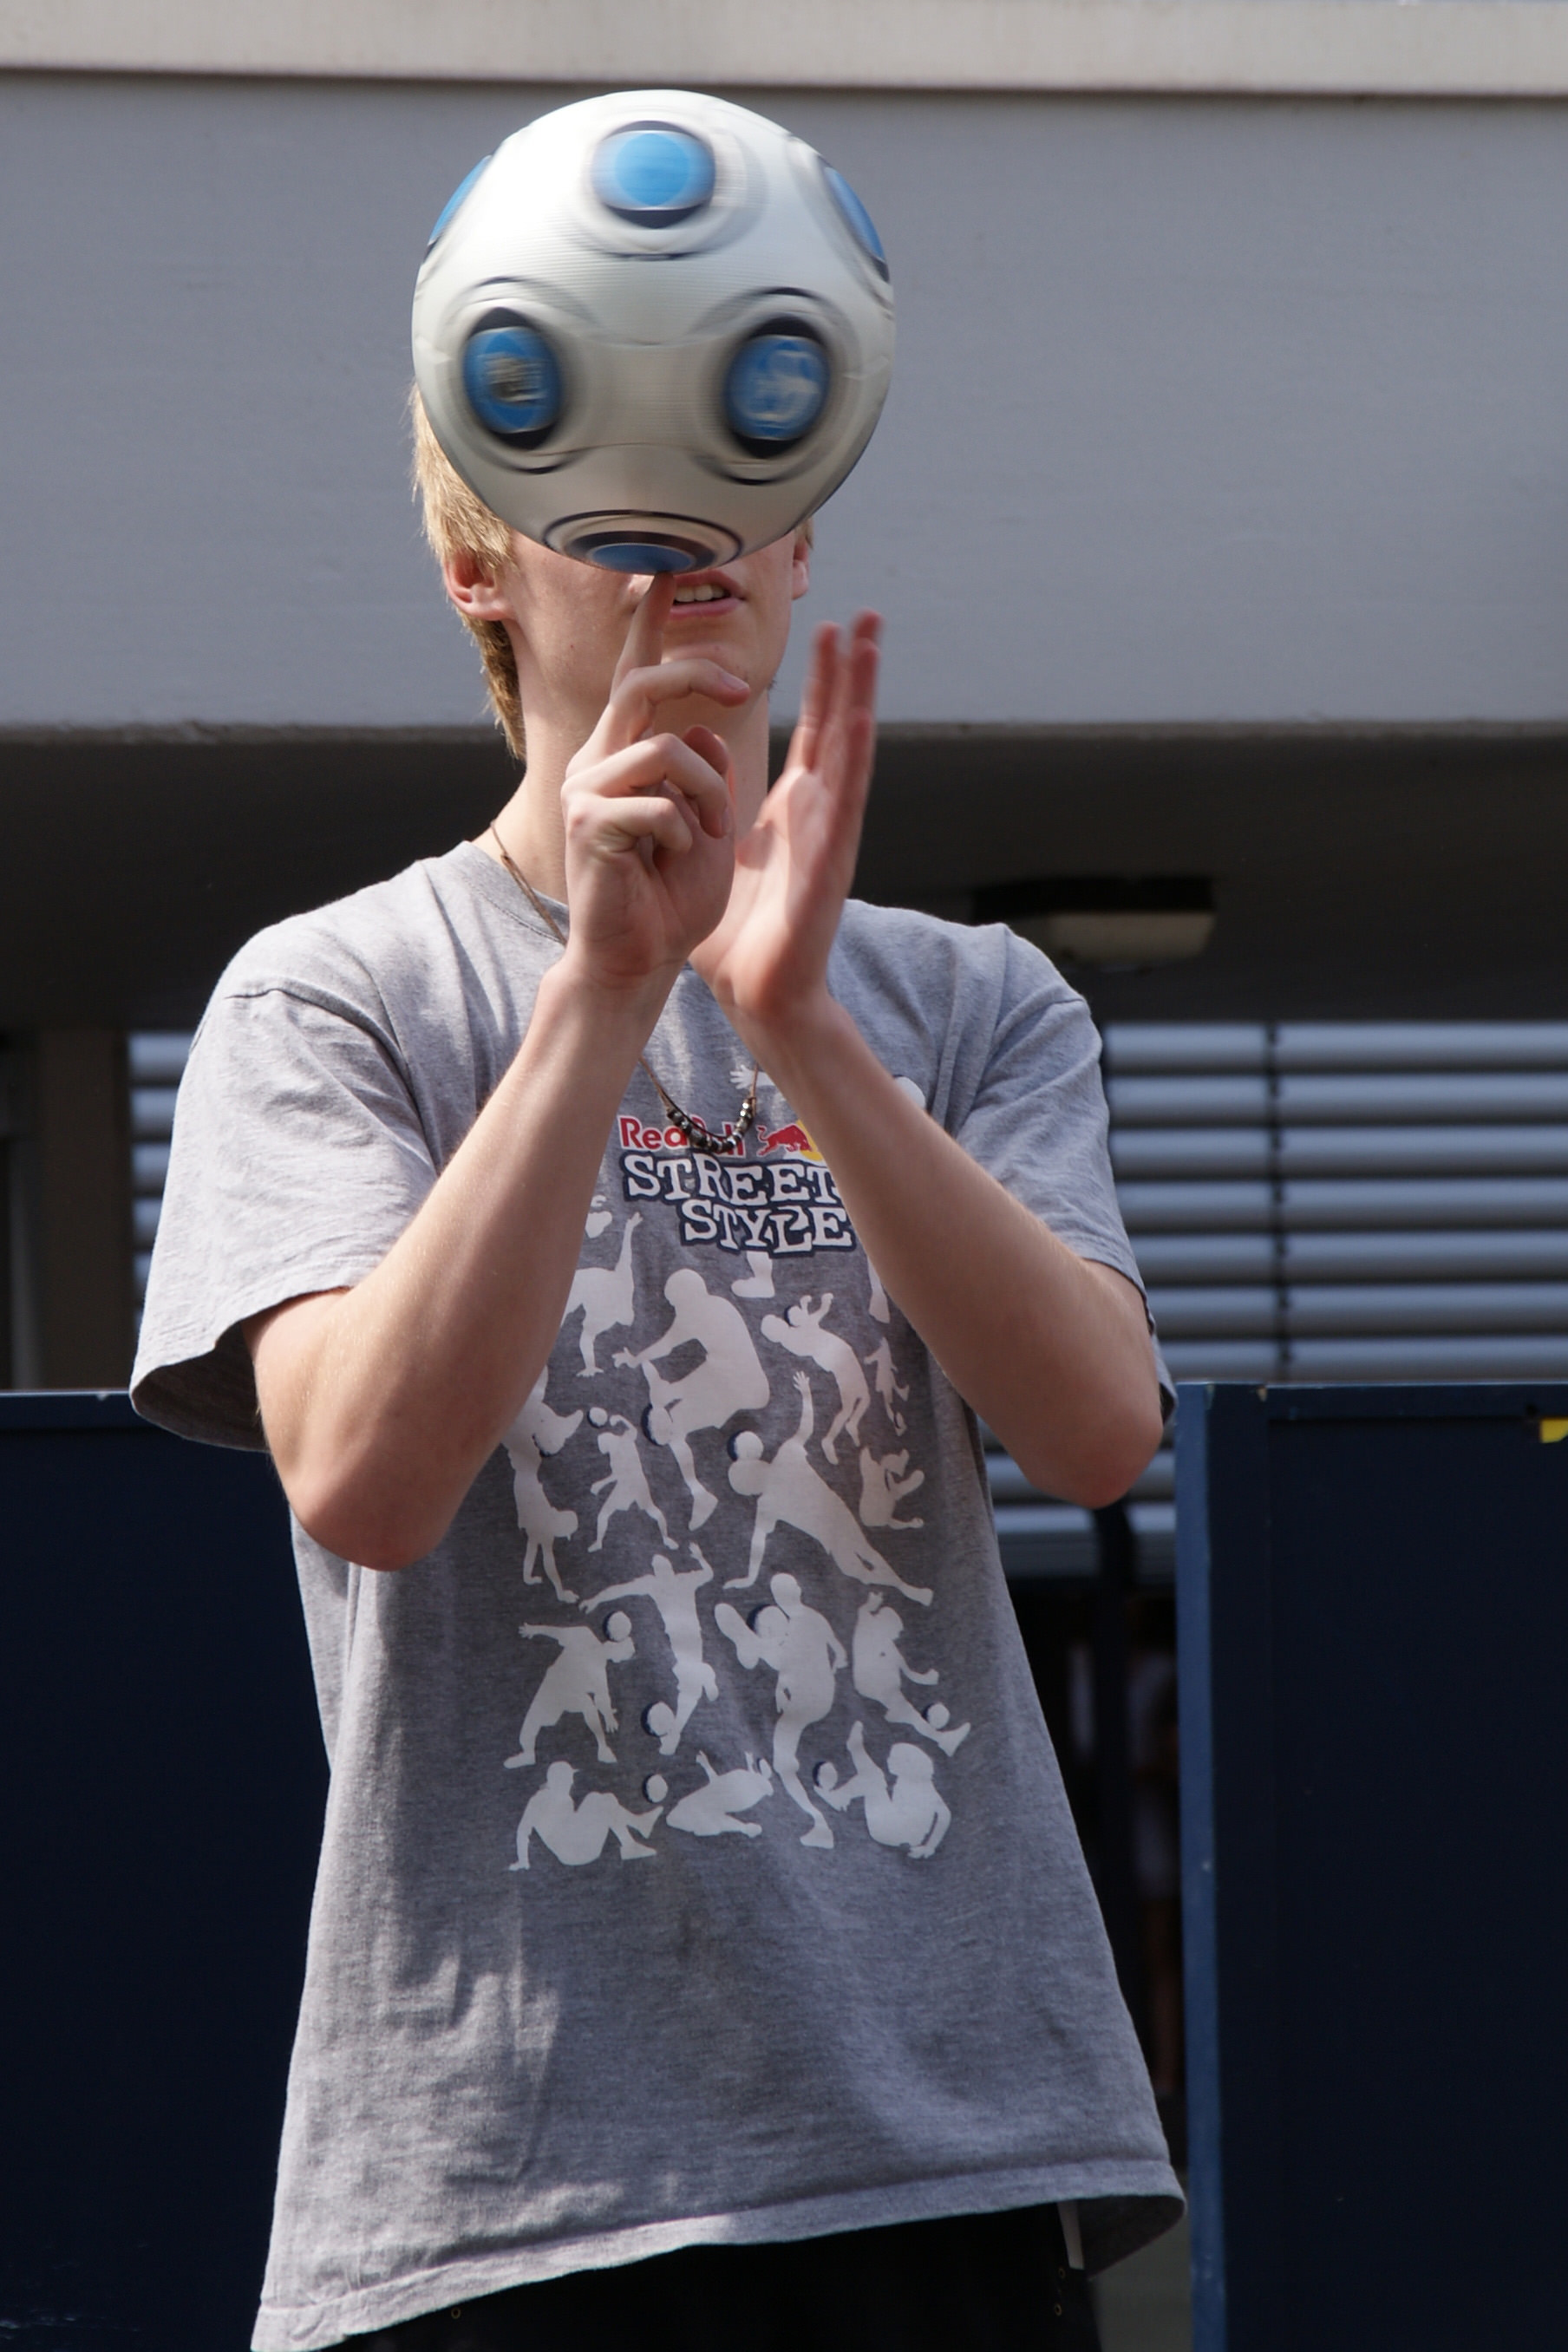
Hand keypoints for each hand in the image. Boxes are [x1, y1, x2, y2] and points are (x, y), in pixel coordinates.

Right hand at [557, 575, 746, 997]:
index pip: (635, 673)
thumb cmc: (668, 896)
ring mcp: (584, 789)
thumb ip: (700, 767)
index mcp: (622, 753)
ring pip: (664, 747)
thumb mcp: (700, 819)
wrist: (635, 959)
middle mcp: (595, 760)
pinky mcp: (587, 825)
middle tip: (739, 690)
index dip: (650, 620)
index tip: (665, 566)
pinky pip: (656, 802)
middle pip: (643, 682)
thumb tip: (703, 731)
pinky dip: (682, 833)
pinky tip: (670, 862)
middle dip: (697, 675)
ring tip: (708, 836)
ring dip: (707, 793)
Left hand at [690, 612, 880, 1046]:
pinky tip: (860, 722)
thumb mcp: (719, 846)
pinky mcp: (830, 867)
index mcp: (798, 807)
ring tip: (869, 646)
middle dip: (853, 671)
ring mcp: (832, 837)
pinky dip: (852, 762)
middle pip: (842, 727)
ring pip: (851, 754)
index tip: (831, 626)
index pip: (816, 729)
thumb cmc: (740, 929)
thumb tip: (700, 749)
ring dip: (861, 698)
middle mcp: (821, 813)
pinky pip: (844, 807)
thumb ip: (715, 798)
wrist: (756, 992)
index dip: (824, 680)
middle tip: (867, 612)